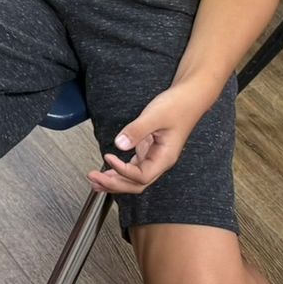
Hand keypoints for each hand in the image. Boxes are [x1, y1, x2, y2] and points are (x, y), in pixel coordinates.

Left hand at [86, 84, 210, 195]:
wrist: (189, 99)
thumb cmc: (177, 107)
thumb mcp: (155, 116)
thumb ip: (137, 130)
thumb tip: (120, 143)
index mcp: (164, 157)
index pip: (142, 176)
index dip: (123, 171)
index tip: (108, 157)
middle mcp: (159, 161)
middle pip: (136, 184)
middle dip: (115, 184)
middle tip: (93, 179)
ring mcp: (153, 157)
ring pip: (133, 178)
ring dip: (114, 181)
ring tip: (95, 181)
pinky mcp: (148, 150)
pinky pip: (132, 167)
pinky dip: (119, 171)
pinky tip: (107, 172)